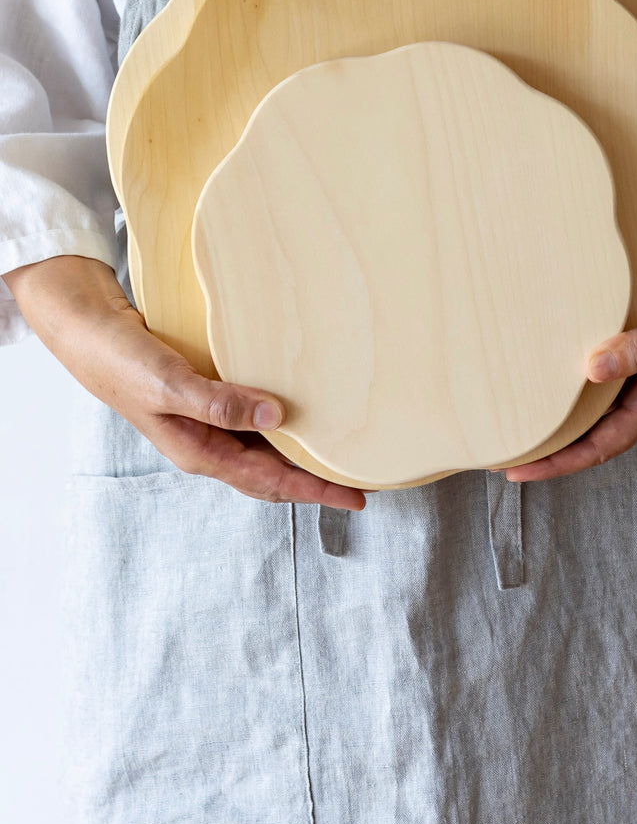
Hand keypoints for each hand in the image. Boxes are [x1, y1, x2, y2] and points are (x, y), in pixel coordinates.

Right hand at [2, 254, 365, 510]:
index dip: (313, 490)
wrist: (87, 328)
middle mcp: (206, 442)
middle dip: (315, 479)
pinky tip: (300, 409)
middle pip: (272, 471)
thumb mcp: (168, 384)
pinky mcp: (206, 395)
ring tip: (342, 449)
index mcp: (198, 450)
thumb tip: (275, 418)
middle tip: (363, 477)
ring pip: (264, 447)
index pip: (268, 481)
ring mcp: (206, 420)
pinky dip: (280, 420)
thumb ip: (219, 403)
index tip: (355, 495)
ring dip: (301, 451)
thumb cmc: (119, 359)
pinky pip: (252, 418)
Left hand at [503, 209, 636, 482]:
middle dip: (548, 442)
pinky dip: (570, 369)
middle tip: (499, 444)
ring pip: (591, 397)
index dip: (559, 461)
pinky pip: (598, 364)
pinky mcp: (636, 339)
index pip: (600, 444)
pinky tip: (543, 359)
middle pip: (590, 428)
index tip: (518, 470)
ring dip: (556, 406)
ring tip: (511, 408)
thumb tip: (591, 370)